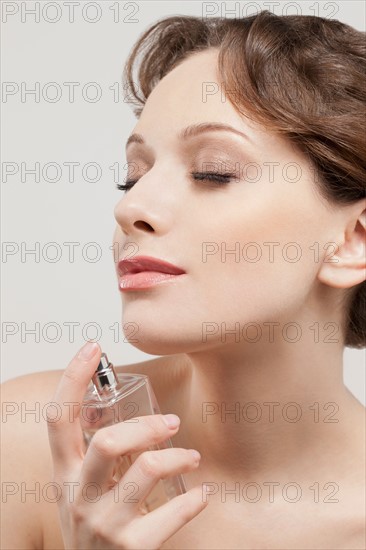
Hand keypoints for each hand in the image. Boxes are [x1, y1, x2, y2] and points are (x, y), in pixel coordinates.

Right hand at [47, 341, 207, 548]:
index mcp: (64, 475)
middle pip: (108, 442)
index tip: (91, 347)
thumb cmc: (94, 527)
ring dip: (178, 456)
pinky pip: (172, 514)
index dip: (72, 379)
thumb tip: (136, 415)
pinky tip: (203, 494)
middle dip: (146, 425)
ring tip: (192, 457)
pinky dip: (194, 500)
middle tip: (171, 423)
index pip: (58, 418)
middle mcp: (79, 497)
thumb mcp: (83, 490)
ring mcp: (103, 525)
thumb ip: (98, 457)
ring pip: (146, 469)